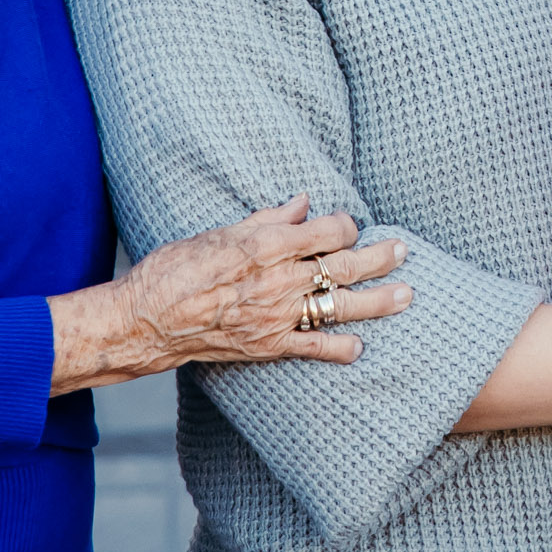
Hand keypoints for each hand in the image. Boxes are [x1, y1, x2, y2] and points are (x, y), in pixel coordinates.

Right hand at [49, 196, 410, 394]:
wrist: (144, 321)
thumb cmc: (173, 269)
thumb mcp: (218, 232)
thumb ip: (266, 218)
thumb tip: (302, 202)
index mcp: (265, 245)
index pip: (326, 231)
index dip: (344, 225)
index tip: (348, 225)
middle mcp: (277, 281)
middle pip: (341, 266)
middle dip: (378, 257)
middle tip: (404, 250)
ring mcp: (275, 316)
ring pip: (339, 307)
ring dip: (377, 301)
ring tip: (407, 295)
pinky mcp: (267, 346)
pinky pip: (312, 347)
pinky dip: (339, 349)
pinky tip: (360, 347)